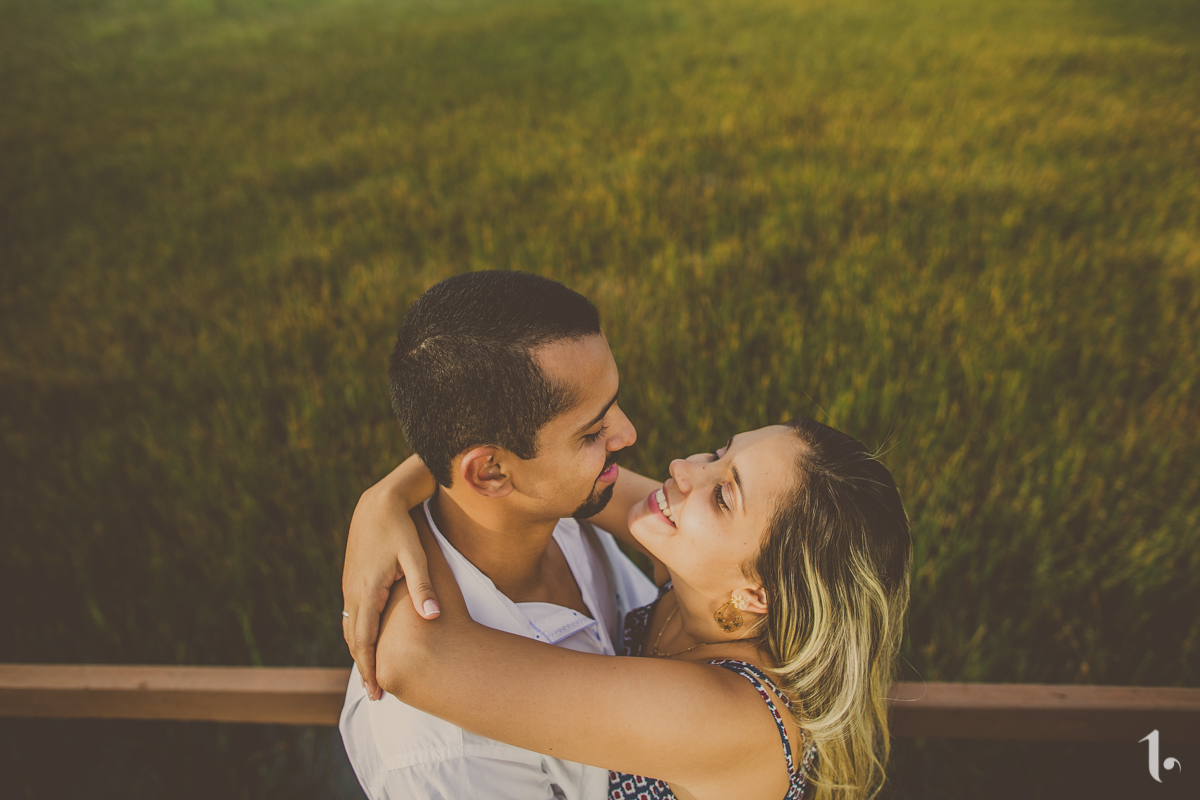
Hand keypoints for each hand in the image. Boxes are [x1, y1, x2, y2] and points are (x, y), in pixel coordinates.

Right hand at [341, 456, 438, 699]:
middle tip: (375, 693)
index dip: (369, 668)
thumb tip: (433, 617)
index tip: (376, 692)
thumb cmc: (401, 529)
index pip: (364, 640)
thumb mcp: (416, 557)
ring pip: (350, 626)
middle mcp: (354, 591)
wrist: (378, 503)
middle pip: (354, 639)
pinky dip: (357, 632)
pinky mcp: (352, 577)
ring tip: (372, 672)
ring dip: (359, 650)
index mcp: (368, 591)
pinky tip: (368, 640)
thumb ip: (423, 588)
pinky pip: (351, 613)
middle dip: (363, 666)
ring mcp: (349, 584)